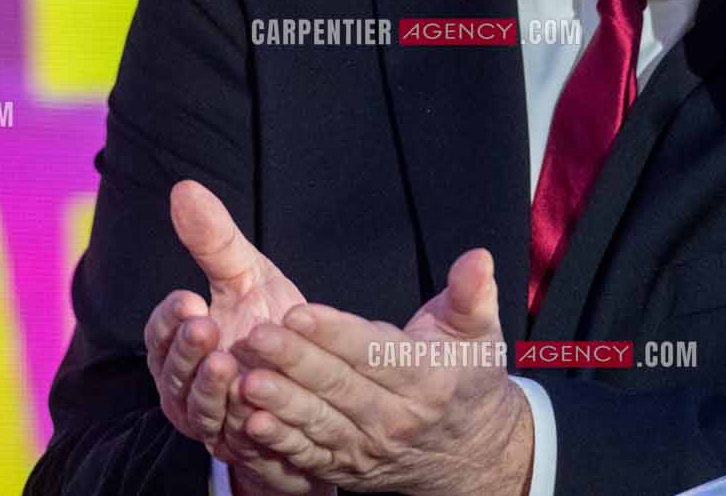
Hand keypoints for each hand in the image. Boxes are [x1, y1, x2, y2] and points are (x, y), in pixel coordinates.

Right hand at [143, 180, 332, 494]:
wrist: (311, 377)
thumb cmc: (269, 321)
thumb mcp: (246, 275)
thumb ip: (214, 240)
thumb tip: (183, 187)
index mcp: (179, 342)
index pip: (160, 331)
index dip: (169, 318)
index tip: (188, 298)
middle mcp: (184, 385)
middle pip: (172, 372)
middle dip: (185, 350)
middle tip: (203, 326)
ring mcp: (209, 419)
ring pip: (196, 409)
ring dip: (207, 388)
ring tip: (224, 364)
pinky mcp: (239, 446)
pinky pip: (235, 438)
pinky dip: (242, 423)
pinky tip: (256, 404)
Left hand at [227, 248, 533, 495]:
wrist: (470, 453)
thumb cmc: (467, 376)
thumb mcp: (478, 332)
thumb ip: (472, 293)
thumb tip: (477, 257)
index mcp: (428, 378)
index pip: (376, 353)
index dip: (336, 333)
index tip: (299, 312)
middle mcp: (398, 418)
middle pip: (340, 387)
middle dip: (295, 361)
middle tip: (255, 336)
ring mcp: (370, 448)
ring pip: (320, 423)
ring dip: (281, 403)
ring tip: (247, 381)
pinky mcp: (348, 468)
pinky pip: (310, 456)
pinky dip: (281, 443)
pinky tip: (250, 425)